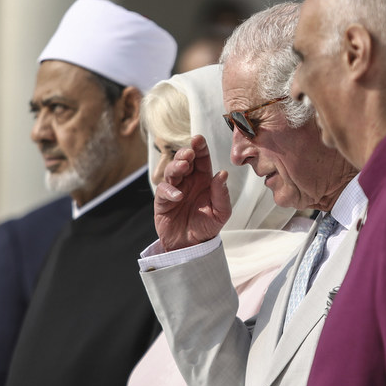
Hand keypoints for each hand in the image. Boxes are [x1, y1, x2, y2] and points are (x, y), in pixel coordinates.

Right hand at [154, 135, 231, 250]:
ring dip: (176, 166)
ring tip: (183, 167)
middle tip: (189, 153)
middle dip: (185, 153)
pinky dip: (169, 191)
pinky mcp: (162, 201)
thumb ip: (222, 194)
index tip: (198, 139)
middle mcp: (188, 181)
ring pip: (171, 170)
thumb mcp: (221, 212)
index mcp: (203, 179)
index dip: (199, 147)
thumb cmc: (207, 227)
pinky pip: (163, 190)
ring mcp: (174, 189)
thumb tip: (223, 173)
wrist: (191, 246)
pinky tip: (178, 196)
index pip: (201, 158)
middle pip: (184, 160)